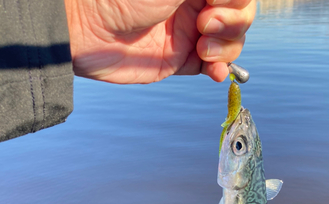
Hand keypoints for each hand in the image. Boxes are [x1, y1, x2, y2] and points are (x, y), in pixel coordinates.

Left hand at [64, 0, 255, 83]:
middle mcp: (197, 1)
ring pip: (231, 40)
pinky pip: (213, 66)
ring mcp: (190, 31)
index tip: (214, 1)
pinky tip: (216, 72)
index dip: (236, 0)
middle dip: (233, 21)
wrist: (88, 29)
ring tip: (202, 47)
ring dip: (227, 47)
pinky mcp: (181, 59)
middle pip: (240, 13)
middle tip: (204, 23)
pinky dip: (221, 69)